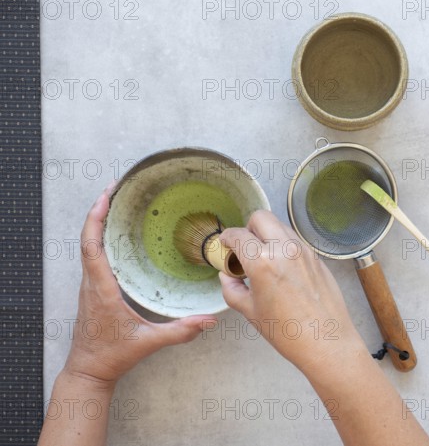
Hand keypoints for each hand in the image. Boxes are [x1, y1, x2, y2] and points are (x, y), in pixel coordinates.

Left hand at [65, 184, 215, 383]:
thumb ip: (180, 331)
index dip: (96, 219)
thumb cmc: (112, 356)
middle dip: (98, 210)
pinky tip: (115, 233)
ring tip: (115, 202)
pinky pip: (92, 256)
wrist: (88, 371)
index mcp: (102, 290)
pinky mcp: (92, 289)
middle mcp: (91, 283)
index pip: (93, 248)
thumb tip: (209, 320)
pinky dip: (99, 237)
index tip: (106, 197)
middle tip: (115, 188)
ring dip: (97, 222)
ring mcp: (89, 286)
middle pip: (87, 239)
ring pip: (87, 246)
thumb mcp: (148, 343)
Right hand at [219, 210, 367, 375]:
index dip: (226, 238)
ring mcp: (304, 251)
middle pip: (261, 217)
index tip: (225, 244)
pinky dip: (284, 245)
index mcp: (263, 262)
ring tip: (264, 258)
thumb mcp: (250, 312)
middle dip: (248, 227)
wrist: (327, 342)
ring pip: (281, 226)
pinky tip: (283, 268)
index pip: (238, 235)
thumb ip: (232, 289)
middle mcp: (284, 249)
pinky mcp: (317, 257)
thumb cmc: (287, 332)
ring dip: (268, 234)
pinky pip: (295, 240)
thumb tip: (227, 276)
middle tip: (245, 248)